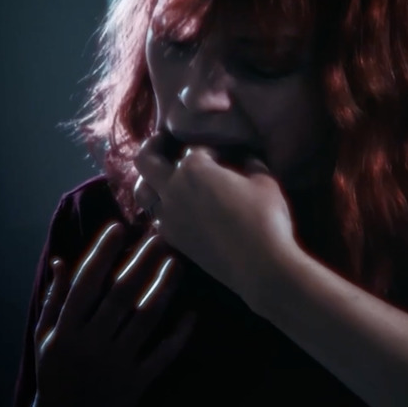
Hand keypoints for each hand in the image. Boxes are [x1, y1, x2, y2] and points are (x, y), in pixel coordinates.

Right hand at [28, 222, 194, 406]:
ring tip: (178, 262)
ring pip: (145, 318)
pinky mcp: (136, 383)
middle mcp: (90, 344)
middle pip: (121, 293)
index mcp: (65, 329)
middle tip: (161, 233)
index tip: (120, 227)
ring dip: (163, 287)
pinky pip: (162, 355)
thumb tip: (60, 260)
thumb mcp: (44, 337)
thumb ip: (54, 299)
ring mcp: (115, 364)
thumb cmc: (55, 375)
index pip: (86, 283)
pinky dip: (178, 335)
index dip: (102, 253)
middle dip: (142, 260)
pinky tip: (192, 314)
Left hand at [131, 134, 299, 307]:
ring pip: (142, 192)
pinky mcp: (173, 239)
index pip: (192, 146)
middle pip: (146, 160)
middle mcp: (173, 188)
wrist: (260, 265)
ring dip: (148, 181)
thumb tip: (245, 156)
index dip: (210, 146)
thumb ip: (250, 162)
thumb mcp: (265, 181)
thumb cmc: (265, 218)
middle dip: (153, 146)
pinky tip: (176, 208)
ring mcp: (169, 216)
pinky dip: (162, 208)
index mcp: (193, 167)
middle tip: (162, 141)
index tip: (224, 151)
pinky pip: (156, 218)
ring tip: (162, 177)